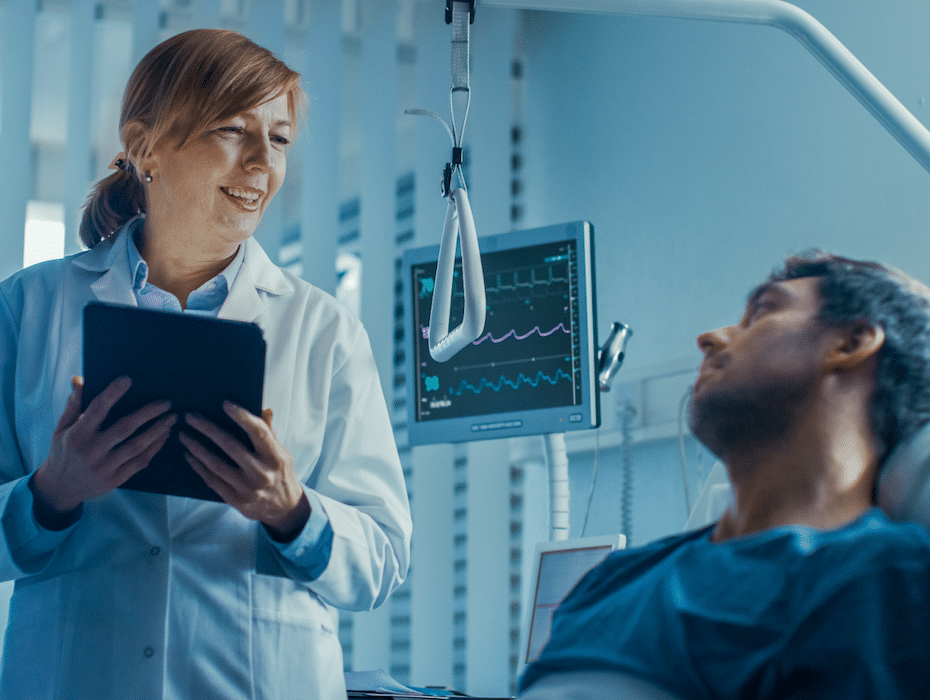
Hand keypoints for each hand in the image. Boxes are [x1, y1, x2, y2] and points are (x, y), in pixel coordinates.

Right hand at [32, 376, 175, 522]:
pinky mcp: (115, 480)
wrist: (61, 489)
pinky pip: (139, 462)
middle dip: (148, 413)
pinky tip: (164, 436)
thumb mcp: (62, 428)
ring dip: (157, 431)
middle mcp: (91, 451)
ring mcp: (104, 467)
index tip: (128, 379)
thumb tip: (79, 379)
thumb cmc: (64, 451)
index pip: (97, 409)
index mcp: (78, 434)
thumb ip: (73, 405)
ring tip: (171, 418)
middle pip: (125, 428)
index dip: (112, 393)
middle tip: (166, 402)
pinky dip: (154, 448)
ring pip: (136, 446)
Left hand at [180, 403, 309, 541]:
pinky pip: (212, 481)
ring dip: (197, 447)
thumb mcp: (283, 453)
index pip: (258, 432)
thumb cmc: (281, 474)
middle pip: (230, 446)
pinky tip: (188, 455)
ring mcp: (247, 489)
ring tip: (184, 435)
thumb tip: (263, 409)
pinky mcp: (236, 501)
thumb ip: (270, 432)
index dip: (242, 416)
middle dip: (207, 428)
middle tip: (191, 416)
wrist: (285, 509)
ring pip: (216, 464)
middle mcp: (262, 473)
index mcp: (276, 457)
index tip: (225, 404)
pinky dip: (198, 466)